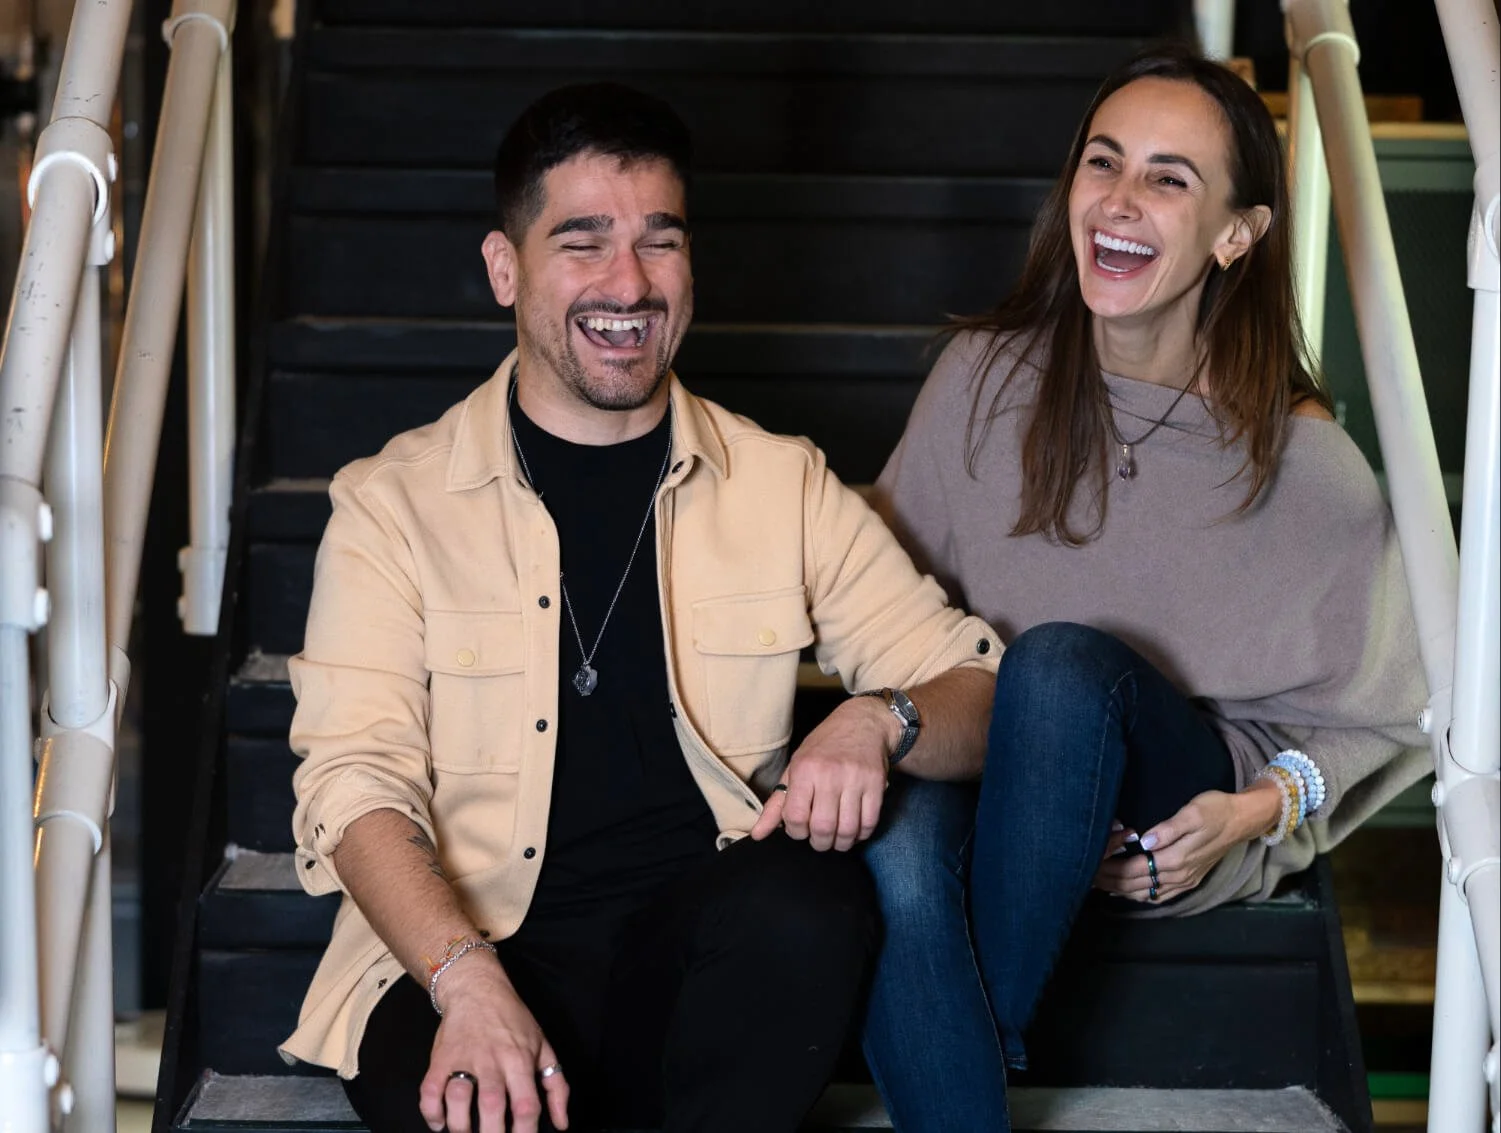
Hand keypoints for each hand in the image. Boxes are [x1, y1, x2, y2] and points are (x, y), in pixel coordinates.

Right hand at [419, 952, 568, 1132]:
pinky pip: (429, 1091)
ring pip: (457, 1098)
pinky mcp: (440, 1058)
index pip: (526, 1105)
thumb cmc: (513, 1020)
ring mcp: (463, 1059)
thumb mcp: (543, 1046)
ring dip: (460, 1125)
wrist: (477, 989)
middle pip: (492, 1105)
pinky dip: (431, 1113)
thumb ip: (556, 1086)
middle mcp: (492, 1060)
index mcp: (520, 1060)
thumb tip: (562, 1123)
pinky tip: (440, 1124)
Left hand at [749, 697, 892, 850]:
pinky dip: (861, 835)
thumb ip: (777, 804)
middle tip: (819, 839)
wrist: (862, 724)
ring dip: (841, 843)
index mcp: (805, 769)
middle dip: (819, 843)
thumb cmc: (824, 748)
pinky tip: (854, 830)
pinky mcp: (876, 784)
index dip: (796, 832)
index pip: (795, 817)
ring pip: (847, 829)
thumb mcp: (795, 768)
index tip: (800, 830)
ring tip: (836, 839)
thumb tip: (757, 834)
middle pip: (822, 827)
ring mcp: (855, 779)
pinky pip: (869, 823)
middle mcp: (830, 774)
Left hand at [1093, 790, 1251, 902]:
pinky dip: (1139, 893)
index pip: (1133, 870)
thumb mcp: (1192, 812)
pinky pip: (1159, 894)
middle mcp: (1179, 875)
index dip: (1110, 868)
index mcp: (1176, 858)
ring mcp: (1185, 881)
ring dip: (1120, 889)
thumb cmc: (1216, 809)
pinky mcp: (1189, 880)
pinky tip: (1126, 889)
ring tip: (1099, 881)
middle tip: (1086, 873)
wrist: (1243, 819)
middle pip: (1135, 885)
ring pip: (1145, 893)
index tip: (1091, 861)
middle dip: (1109, 881)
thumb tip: (1144, 842)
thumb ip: (1168, 829)